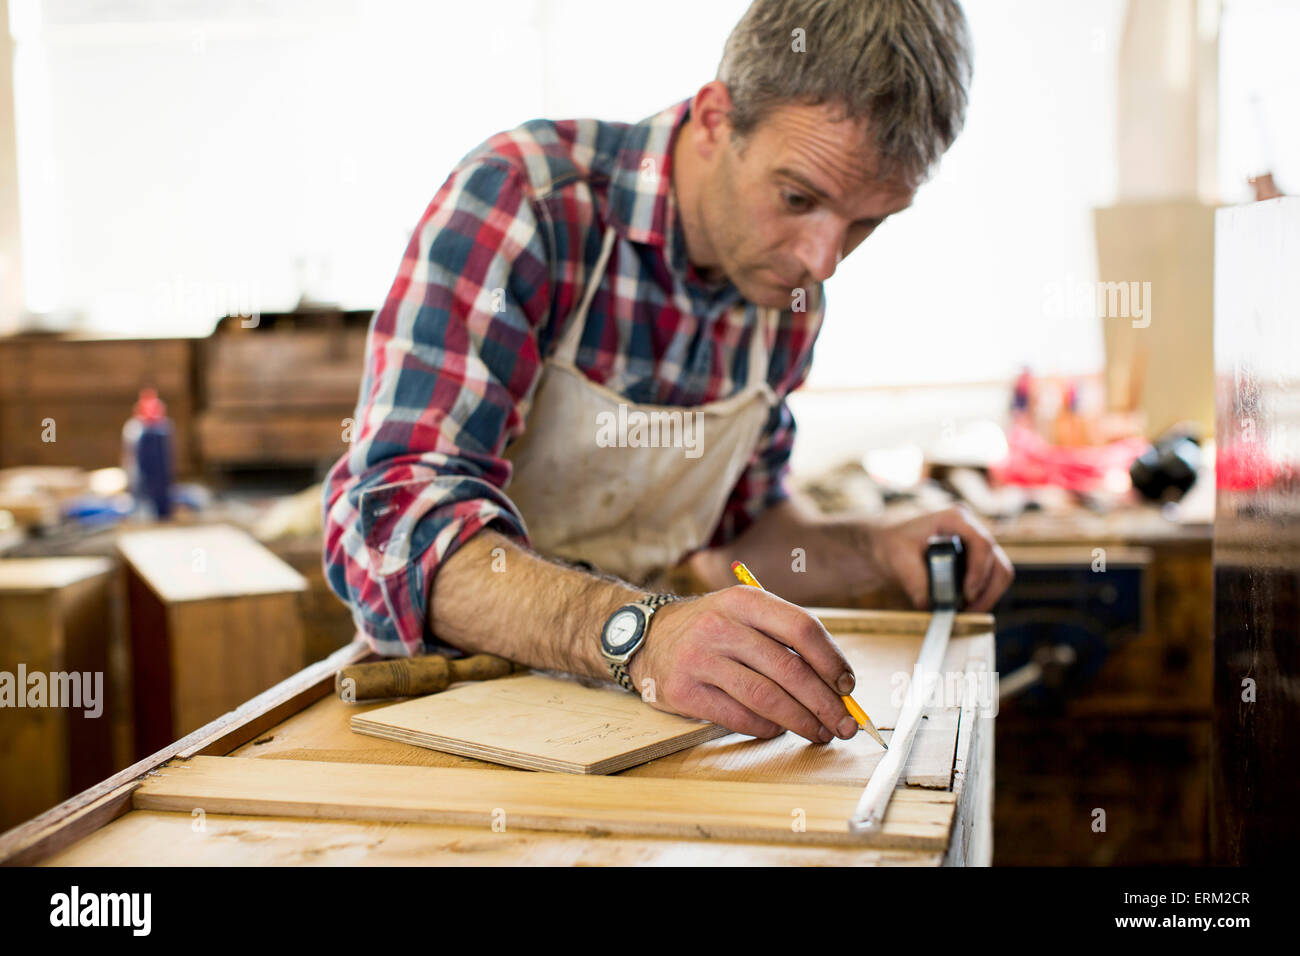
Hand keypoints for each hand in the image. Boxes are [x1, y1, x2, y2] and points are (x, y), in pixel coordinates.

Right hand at [626, 587, 859, 742]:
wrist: (648, 638)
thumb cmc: (711, 628)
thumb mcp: (743, 613)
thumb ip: (784, 639)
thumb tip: (836, 684)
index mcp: (744, 600)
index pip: (802, 628)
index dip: (832, 661)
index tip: (848, 686)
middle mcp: (721, 626)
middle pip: (789, 669)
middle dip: (825, 703)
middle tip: (845, 724)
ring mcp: (700, 658)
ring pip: (766, 698)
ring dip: (801, 722)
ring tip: (819, 733)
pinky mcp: (685, 690)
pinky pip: (738, 716)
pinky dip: (766, 728)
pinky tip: (778, 730)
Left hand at [869, 506, 1013, 612]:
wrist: (890, 542)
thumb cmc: (893, 543)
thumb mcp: (897, 558)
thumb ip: (912, 579)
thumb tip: (927, 604)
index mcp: (954, 520)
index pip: (981, 543)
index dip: (979, 571)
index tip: (967, 594)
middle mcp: (971, 529)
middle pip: (997, 561)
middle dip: (987, 590)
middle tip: (967, 610)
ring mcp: (976, 544)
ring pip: (1000, 572)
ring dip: (988, 596)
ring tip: (966, 612)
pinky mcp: (976, 559)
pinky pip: (991, 579)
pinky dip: (983, 595)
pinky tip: (965, 606)